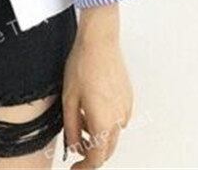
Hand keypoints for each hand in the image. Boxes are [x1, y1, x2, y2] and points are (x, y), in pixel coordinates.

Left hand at [63, 4, 132, 168]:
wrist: (99, 41)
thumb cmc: (83, 64)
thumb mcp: (69, 99)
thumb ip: (70, 127)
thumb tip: (73, 145)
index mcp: (103, 121)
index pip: (97, 158)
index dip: (85, 167)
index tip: (76, 168)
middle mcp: (118, 118)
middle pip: (107, 149)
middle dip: (91, 151)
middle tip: (75, 143)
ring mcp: (126, 107)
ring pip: (113, 133)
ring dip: (98, 134)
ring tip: (80, 116)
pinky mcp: (128, 97)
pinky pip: (118, 118)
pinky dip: (106, 120)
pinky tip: (93, 104)